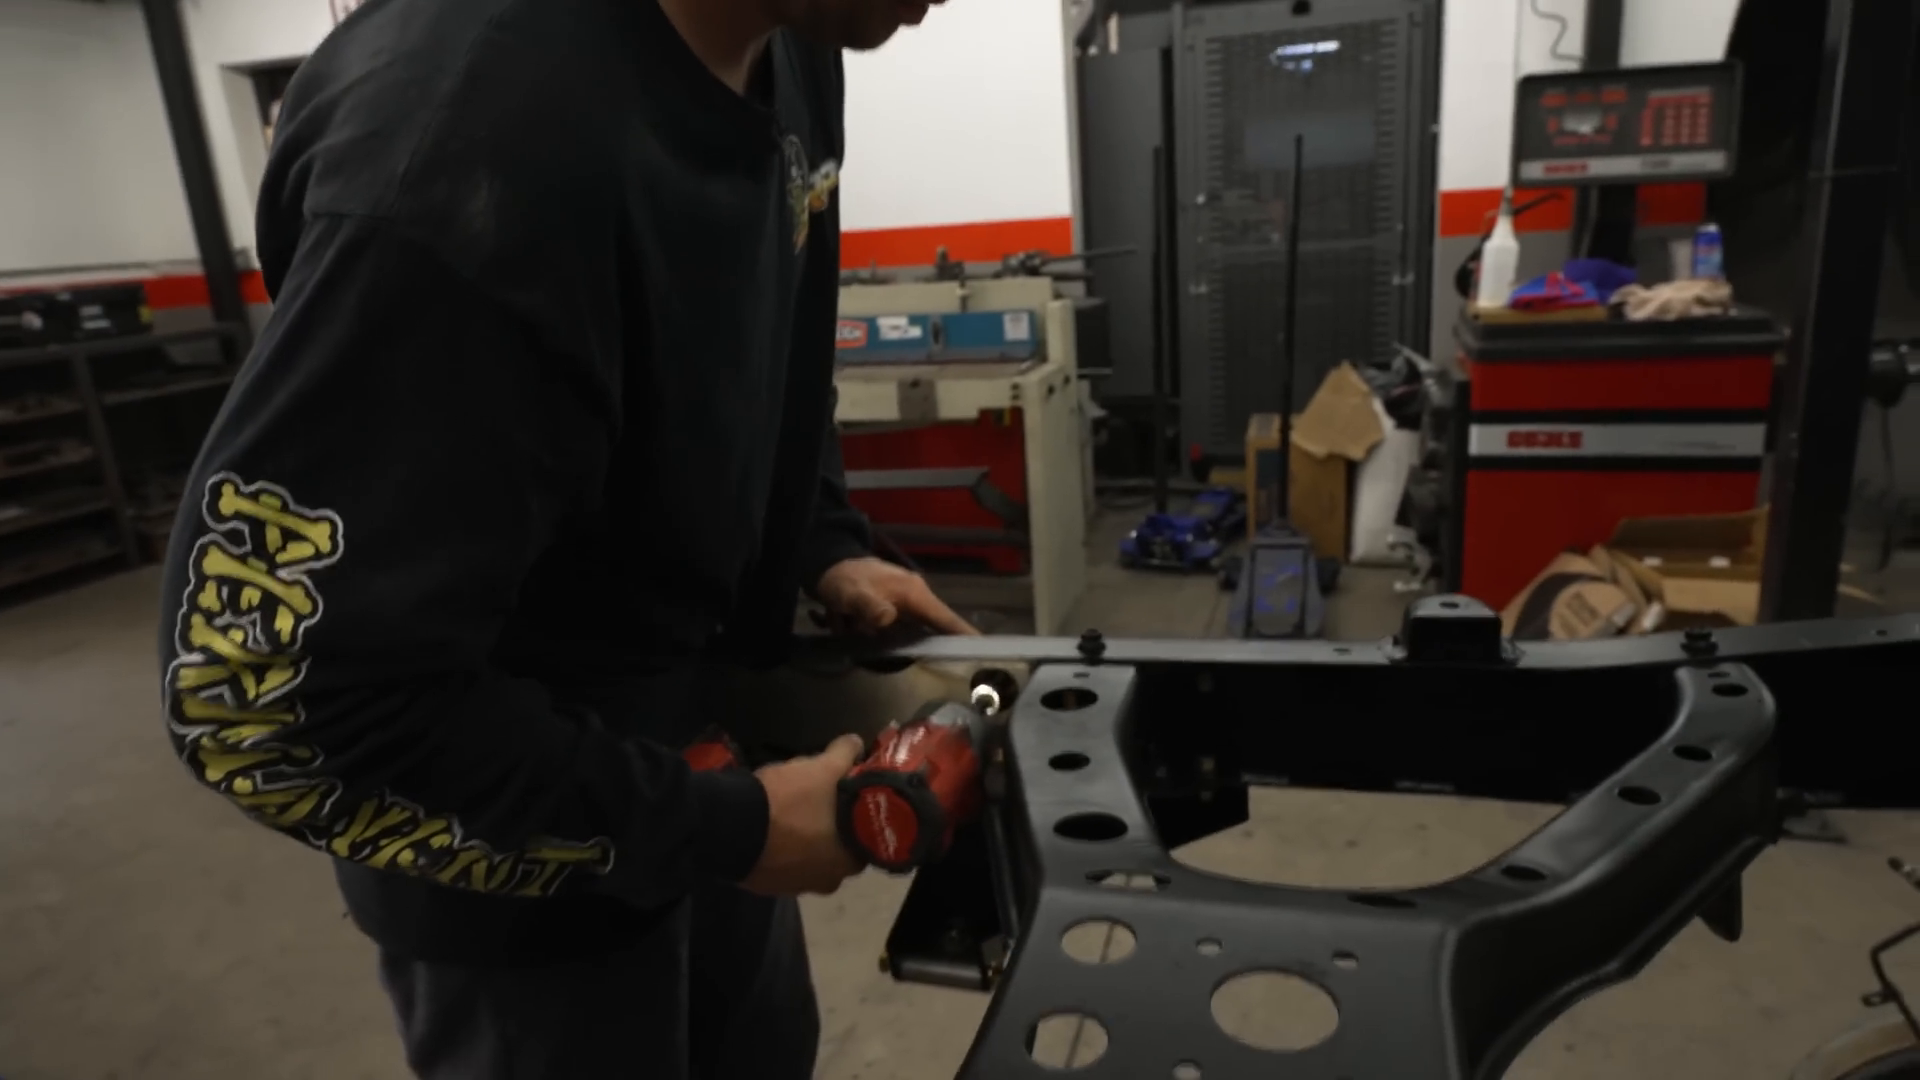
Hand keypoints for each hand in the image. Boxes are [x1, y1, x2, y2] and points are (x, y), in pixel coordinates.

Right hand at [741, 734, 867, 895]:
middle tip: (817, 802)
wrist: (732, 826)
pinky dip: (779, 849)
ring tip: (791, 813)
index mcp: (850, 859)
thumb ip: (845, 754)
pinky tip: (770, 828)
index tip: (846, 797)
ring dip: (804, 841)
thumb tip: (856, 743)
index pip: (865, 837)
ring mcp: (795, 887)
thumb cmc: (791, 802)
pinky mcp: (766, 886)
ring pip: (807, 859)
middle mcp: (828, 881)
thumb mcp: (823, 768)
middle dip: (830, 829)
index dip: (856, 814)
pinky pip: (780, 865)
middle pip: (836, 849)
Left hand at [815, 556, 978, 635]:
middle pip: (933, 630)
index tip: (985, 651)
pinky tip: (851, 626)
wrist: (827, 565)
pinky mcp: (894, 609)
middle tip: (907, 656)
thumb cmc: (843, 580)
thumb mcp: (852, 595)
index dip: (965, 635)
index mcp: (914, 594)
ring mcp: (905, 604)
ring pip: (909, 632)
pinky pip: (893, 629)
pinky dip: (874, 634)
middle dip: (920, 645)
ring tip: (856, 629)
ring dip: (886, 639)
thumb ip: (869, 607)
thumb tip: (887, 619)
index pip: (947, 619)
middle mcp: (916, 598)